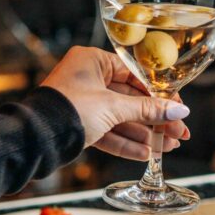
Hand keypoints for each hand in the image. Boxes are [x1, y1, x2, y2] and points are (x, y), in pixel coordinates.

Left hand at [41, 46, 189, 159]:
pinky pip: (109, 132)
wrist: (36, 138)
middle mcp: (88, 79)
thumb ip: (148, 109)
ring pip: (122, 119)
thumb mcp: (113, 107)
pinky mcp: (80, 124)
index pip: (135, 76)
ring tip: (168, 146)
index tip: (178, 108)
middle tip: (179, 132)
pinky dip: (127, 143)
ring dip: (145, 134)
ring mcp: (83, 103)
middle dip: (156, 120)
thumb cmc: (69, 109)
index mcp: (93, 61)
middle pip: (131, 100)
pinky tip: (147, 154)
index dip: (159, 95)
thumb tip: (178, 110)